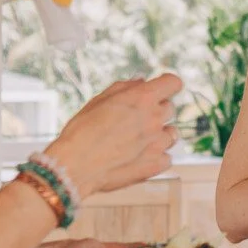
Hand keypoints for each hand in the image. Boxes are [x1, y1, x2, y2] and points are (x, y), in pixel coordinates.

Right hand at [46, 74, 182, 197]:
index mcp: (142, 98)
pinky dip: (156, 157)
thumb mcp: (99, 100)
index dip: (166, 85)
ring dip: (159, 135)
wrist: (74, 166)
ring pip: (171, 134)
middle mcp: (154, 119)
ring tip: (137, 141)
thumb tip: (141, 81)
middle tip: (136, 120)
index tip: (159, 90)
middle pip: (170, 109)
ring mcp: (157, 143)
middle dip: (156, 111)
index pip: (173, 83)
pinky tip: (139, 158)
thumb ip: (125, 87)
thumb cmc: (82, 131)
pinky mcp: (155, 165)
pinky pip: (166, 158)